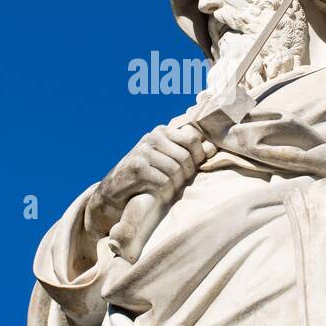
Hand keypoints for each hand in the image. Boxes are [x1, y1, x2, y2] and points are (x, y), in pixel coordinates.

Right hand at [85, 125, 215, 239]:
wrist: (113, 191)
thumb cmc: (146, 175)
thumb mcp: (166, 159)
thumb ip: (187, 152)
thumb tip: (213, 148)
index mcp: (161, 132)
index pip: (192, 139)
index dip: (198, 157)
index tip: (193, 169)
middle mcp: (152, 138)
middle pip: (186, 157)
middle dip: (186, 175)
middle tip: (178, 184)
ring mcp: (143, 152)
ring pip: (176, 170)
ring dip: (175, 185)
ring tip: (169, 189)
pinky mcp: (137, 168)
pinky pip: (164, 181)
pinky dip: (165, 192)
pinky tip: (159, 193)